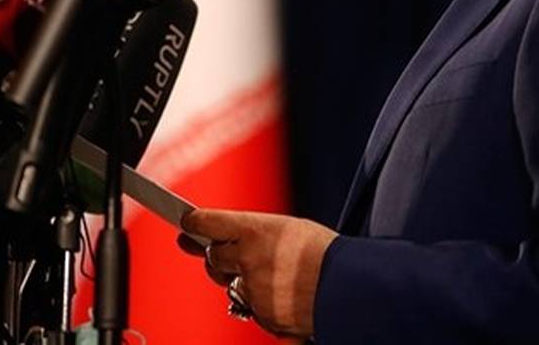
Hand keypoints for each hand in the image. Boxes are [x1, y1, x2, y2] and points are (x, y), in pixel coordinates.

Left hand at [179, 209, 337, 337]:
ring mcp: (252, 290)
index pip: (205, 222)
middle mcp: (247, 259)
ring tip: (270, 273)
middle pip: (212, 257)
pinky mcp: (261, 315)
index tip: (189, 223)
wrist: (348, 286)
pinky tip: (279, 291)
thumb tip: (217, 232)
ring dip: (239, 278)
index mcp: (253, 230)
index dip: (195, 223)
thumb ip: (248, 230)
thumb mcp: (285, 228)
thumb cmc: (320, 252)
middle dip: (220, 255)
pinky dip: (257, 301)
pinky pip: (247, 306)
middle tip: (238, 252)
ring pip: (228, 284)